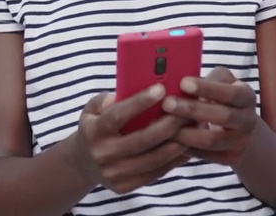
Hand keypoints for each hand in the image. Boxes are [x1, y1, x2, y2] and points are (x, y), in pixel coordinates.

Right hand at [73, 86, 190, 194]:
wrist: (83, 163)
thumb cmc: (95, 127)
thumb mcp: (92, 109)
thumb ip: (105, 100)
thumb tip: (122, 94)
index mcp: (93, 131)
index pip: (118, 115)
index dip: (140, 102)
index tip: (161, 89)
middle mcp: (102, 154)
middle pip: (142, 139)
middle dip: (168, 124)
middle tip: (186, 111)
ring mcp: (113, 173)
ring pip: (153, 159)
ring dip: (177, 144)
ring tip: (191, 129)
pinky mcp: (124, 187)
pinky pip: (154, 173)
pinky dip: (173, 160)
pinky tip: (185, 147)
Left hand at [161, 67, 258, 166]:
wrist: (235, 125)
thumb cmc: (219, 96)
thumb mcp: (218, 81)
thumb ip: (205, 80)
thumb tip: (178, 81)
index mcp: (247, 96)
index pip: (229, 92)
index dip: (207, 88)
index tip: (183, 83)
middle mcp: (249, 120)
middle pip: (222, 117)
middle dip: (192, 110)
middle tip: (167, 103)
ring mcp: (243, 142)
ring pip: (211, 140)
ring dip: (184, 132)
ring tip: (162, 123)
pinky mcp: (233, 159)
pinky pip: (206, 155)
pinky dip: (186, 147)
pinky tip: (169, 138)